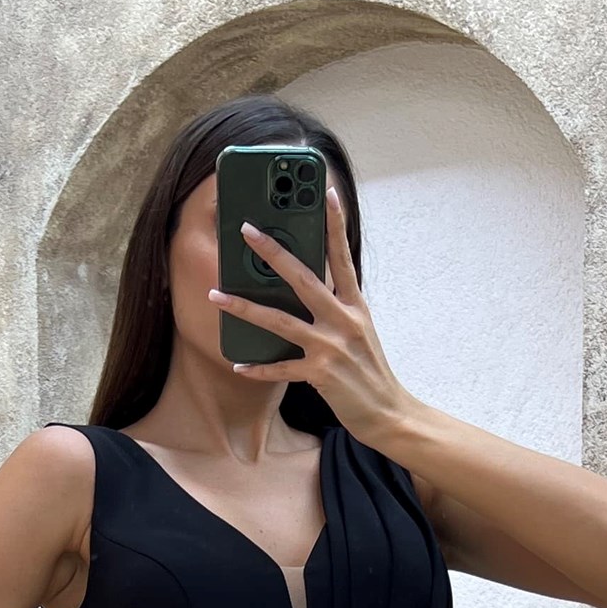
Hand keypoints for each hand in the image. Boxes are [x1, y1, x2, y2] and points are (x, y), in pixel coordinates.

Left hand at [208, 186, 416, 446]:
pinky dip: (259, 367)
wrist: (390, 414)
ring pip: (280, 321)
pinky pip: (281, 368)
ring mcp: (331, 347)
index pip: (342, 257)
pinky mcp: (321, 375)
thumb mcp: (361, 332)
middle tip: (247, 230)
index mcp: (356, 306)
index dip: (335, 224)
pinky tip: (238, 364)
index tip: (326, 193)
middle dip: (272, 252)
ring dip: (244, 307)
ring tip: (216, 295)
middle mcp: (344, 321)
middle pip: (302, 278)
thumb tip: (310, 288)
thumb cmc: (371, 373)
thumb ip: (338, 308)